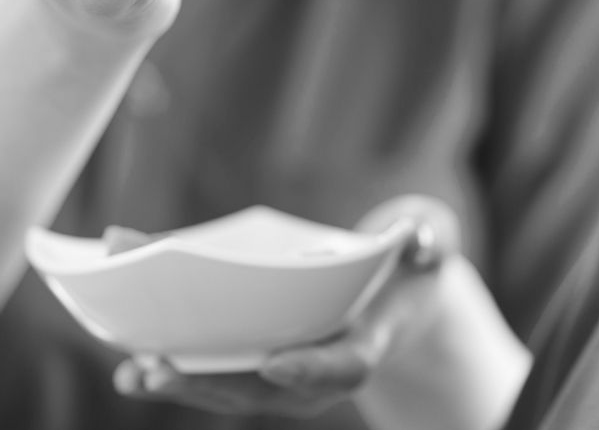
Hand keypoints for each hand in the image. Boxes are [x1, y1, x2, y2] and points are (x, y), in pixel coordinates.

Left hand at [112, 195, 460, 417]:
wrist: (394, 301)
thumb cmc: (409, 271)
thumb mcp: (429, 248)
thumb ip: (433, 242)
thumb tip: (425, 242)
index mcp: (367, 344)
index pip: (343, 365)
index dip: (310, 367)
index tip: (274, 362)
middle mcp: (322, 373)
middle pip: (268, 390)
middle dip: (213, 382)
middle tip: (159, 365)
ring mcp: (289, 375)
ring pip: (233, 389)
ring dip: (182, 381)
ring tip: (131, 368)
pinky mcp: (263, 365)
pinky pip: (220, 370)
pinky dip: (180, 363)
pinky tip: (135, 353)